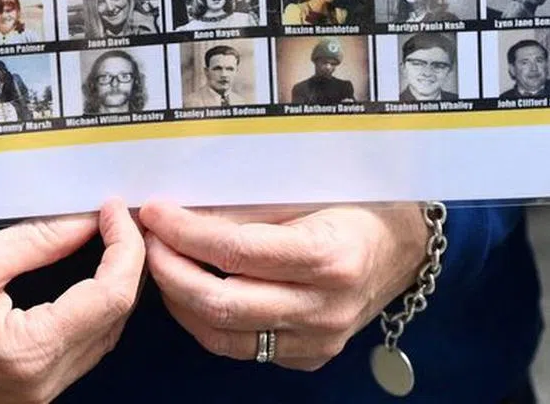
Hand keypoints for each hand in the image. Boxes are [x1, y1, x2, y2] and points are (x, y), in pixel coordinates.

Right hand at [0, 199, 144, 403]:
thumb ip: (41, 240)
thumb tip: (86, 222)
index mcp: (25, 354)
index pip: (109, 297)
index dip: (124, 248)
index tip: (113, 211)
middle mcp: (35, 388)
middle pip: (111, 321)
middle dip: (122, 266)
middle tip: (113, 219)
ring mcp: (28, 399)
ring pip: (98, 339)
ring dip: (109, 291)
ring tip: (105, 242)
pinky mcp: (19, 396)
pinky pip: (73, 353)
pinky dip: (86, 314)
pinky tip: (84, 280)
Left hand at [140, 201, 427, 370]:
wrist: (401, 248)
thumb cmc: (353, 206)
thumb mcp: (307, 192)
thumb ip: (249, 208)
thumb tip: (184, 210)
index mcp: (329, 258)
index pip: (236, 252)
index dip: (185, 232)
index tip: (154, 212)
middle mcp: (325, 308)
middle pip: (222, 303)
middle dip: (170, 270)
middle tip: (148, 240)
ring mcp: (317, 341)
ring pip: (222, 335)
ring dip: (179, 299)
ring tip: (162, 263)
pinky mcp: (308, 357)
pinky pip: (241, 347)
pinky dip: (206, 320)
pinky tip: (192, 290)